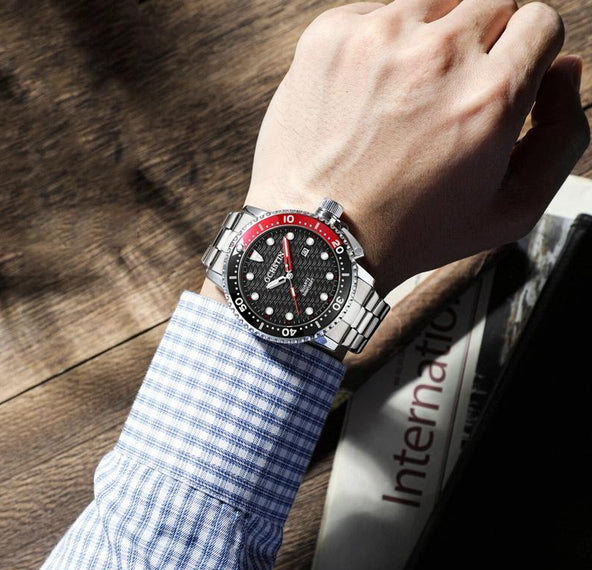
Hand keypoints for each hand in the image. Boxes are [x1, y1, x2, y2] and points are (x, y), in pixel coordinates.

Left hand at [240, 0, 589, 295]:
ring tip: (407, 95)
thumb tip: (563, 69)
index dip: (524, 55)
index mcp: (489, 97)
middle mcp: (436, 56)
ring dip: (431, 37)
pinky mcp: (330, 36)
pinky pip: (377, 12)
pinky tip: (369, 93)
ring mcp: (378, 38)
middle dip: (481, 44)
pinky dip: (382, 43)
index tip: (499, 81)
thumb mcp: (508, 211)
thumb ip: (561, 136)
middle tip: (448, 96)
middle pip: (491, 2)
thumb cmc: (407, 231)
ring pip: (434, 1)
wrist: (318, 235)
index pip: (541, 23)